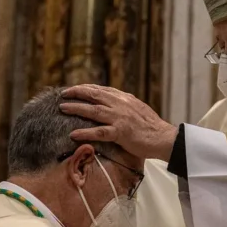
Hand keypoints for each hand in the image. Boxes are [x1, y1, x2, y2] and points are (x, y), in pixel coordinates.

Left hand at [60, 85, 178, 161]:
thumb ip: (124, 105)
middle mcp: (121, 105)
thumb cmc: (152, 127)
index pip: (102, 90)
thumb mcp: (138, 109)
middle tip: (63, 94)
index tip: (74, 88)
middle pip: (94, 96)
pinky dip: (85, 132)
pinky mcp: (121, 133)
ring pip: (93, 111)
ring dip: (76, 108)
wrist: (164, 138)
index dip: (86, 88)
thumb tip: (111, 103)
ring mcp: (120, 118)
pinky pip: (99, 132)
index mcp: (125, 99)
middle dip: (77, 93)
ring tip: (62, 108)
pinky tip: (73, 134)